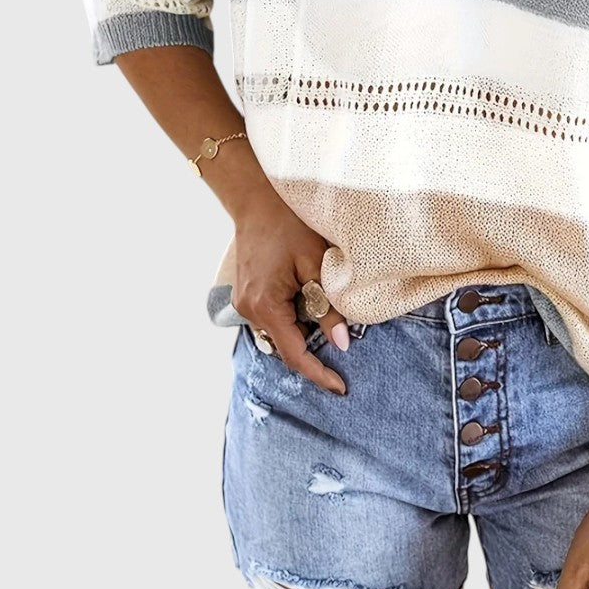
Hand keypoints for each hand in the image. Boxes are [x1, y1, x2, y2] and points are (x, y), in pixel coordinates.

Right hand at [230, 192, 350, 395]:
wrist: (258, 200)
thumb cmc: (289, 225)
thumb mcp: (316, 264)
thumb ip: (328, 307)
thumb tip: (341, 344)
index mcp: (265, 306)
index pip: (294, 354)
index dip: (318, 374)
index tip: (341, 388)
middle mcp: (249, 310)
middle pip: (286, 345)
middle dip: (314, 349)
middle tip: (344, 346)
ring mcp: (244, 303)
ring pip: (280, 331)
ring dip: (303, 329)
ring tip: (327, 311)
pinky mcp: (246, 294)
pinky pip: (273, 317)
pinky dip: (293, 317)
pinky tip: (308, 299)